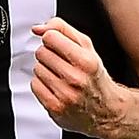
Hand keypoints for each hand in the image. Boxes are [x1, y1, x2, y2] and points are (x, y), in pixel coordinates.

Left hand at [30, 17, 121, 135]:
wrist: (104, 109)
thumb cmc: (93, 75)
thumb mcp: (86, 46)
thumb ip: (62, 29)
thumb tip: (38, 28)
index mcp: (85, 61)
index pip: (50, 37)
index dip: (52, 39)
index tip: (58, 45)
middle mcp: (75, 78)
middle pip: (41, 52)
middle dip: (49, 55)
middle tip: (62, 63)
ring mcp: (64, 94)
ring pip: (37, 68)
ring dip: (45, 70)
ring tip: (60, 76)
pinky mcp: (54, 107)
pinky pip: (34, 85)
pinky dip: (42, 84)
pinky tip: (55, 87)